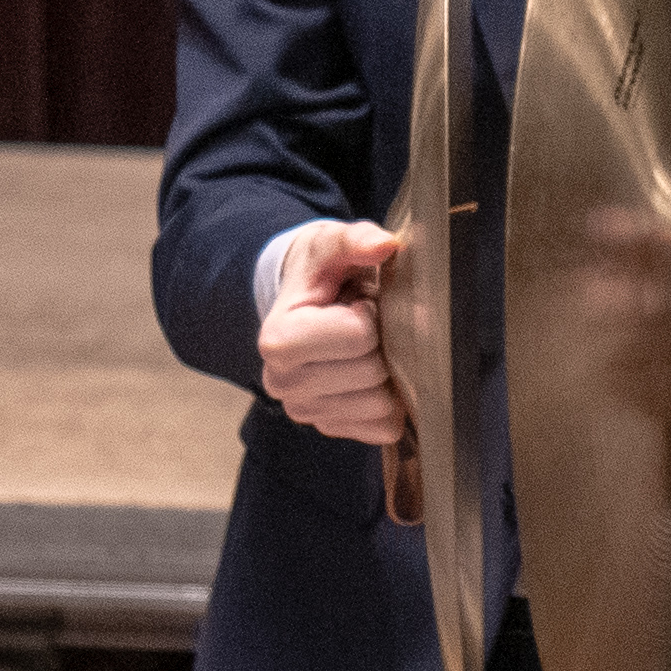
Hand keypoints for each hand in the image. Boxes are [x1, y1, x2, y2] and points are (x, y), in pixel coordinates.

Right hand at [257, 220, 403, 443]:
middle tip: (365, 322)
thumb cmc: (320, 272)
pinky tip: (371, 372)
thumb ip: (355, 240)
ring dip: (388, 370)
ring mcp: (306, 413)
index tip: (356, 301)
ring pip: (382, 404)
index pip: (359, 336)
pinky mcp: (332, 430)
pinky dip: (391, 400)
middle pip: (372, 371)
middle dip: (382, 340)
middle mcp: (282, 385)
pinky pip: (385, 428)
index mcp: (278, 340)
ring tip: (366, 346)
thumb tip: (386, 245)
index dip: (370, 311)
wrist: (305, 301)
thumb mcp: (331, 245)